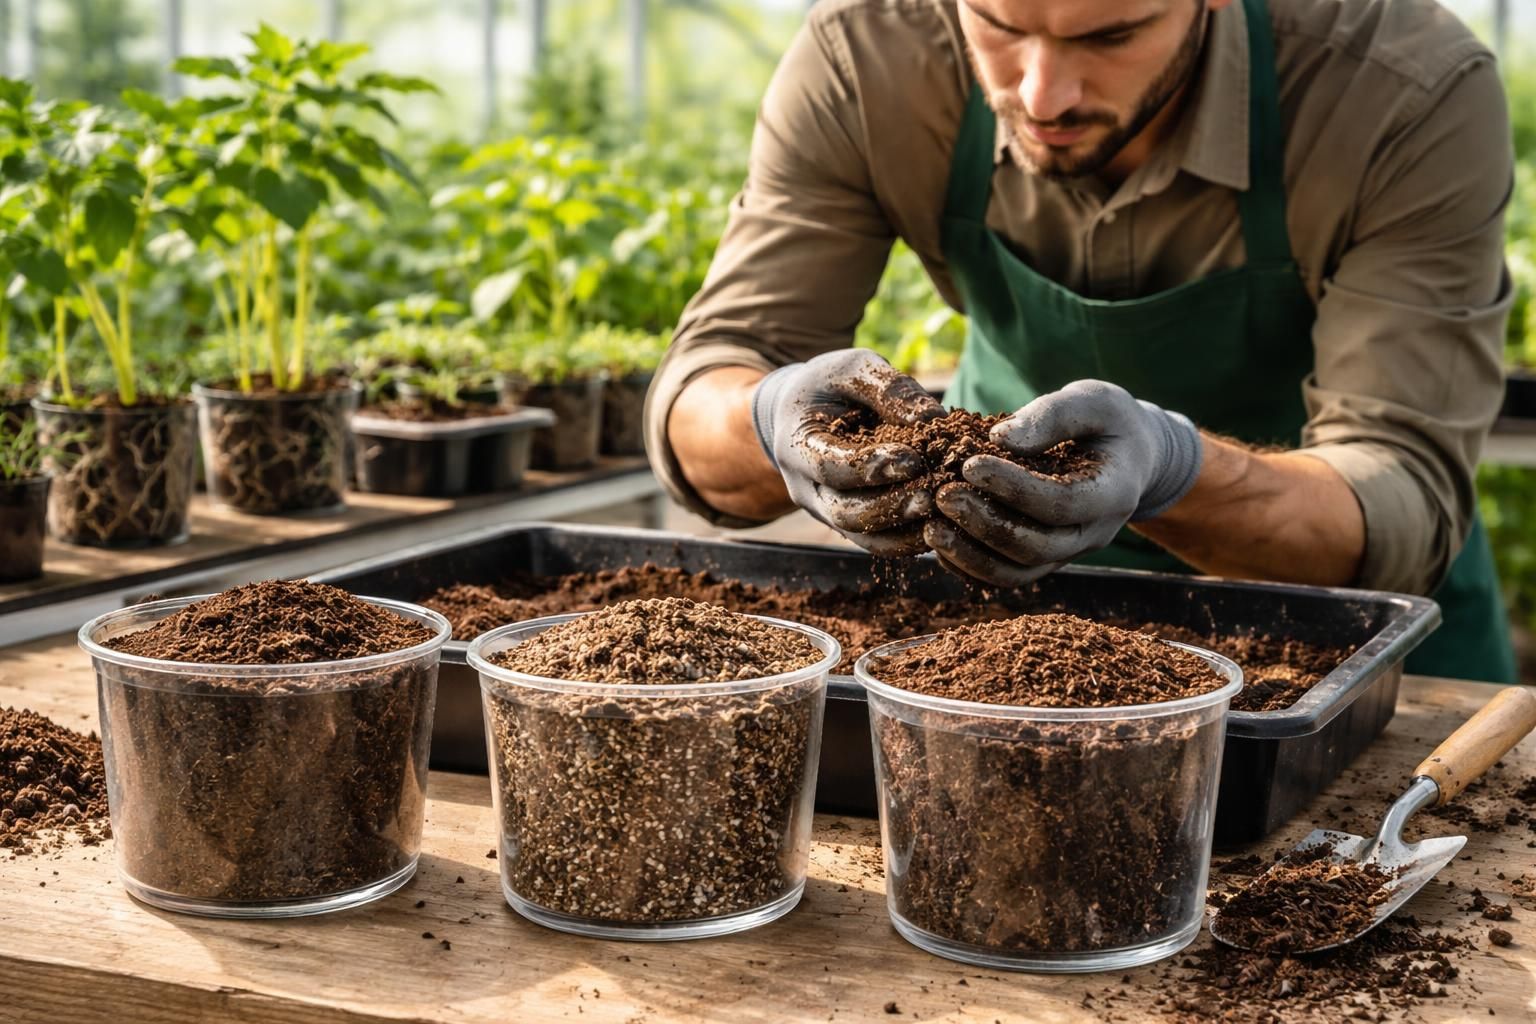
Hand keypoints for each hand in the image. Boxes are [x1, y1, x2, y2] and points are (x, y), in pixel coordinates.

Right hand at [752, 349, 942, 555]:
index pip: (827, 466)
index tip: (913, 460)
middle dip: (889, 508)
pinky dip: (908, 539)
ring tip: (943, 516)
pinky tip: (941, 527)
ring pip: (861, 535)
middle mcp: (804, 487)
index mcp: (795, 445)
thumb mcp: (854, 369)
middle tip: (931, 497)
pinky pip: (876, 540)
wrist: (803, 411)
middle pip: (843, 512)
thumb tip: (934, 418)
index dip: (870, 467)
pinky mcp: (848, 521)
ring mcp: (824, 510)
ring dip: (903, 532)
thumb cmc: (830, 384)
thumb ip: (889, 389)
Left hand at [925, 380, 1202, 585]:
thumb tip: (1000, 439)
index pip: (1063, 502)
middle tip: (942, 495)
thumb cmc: (1109, 421)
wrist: (1129, 456)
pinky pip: (1008, 576)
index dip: (1015, 488)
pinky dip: (970, 567)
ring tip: (932, 527)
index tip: (970, 464)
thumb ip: (1053, 415)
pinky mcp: (1046, 558)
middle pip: (1038, 546)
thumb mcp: (1092, 400)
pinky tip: (940, 542)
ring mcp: (1070, 552)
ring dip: (971, 555)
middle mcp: (1094, 532)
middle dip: (986, 524)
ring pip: (1019, 572)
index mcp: (1114, 491)